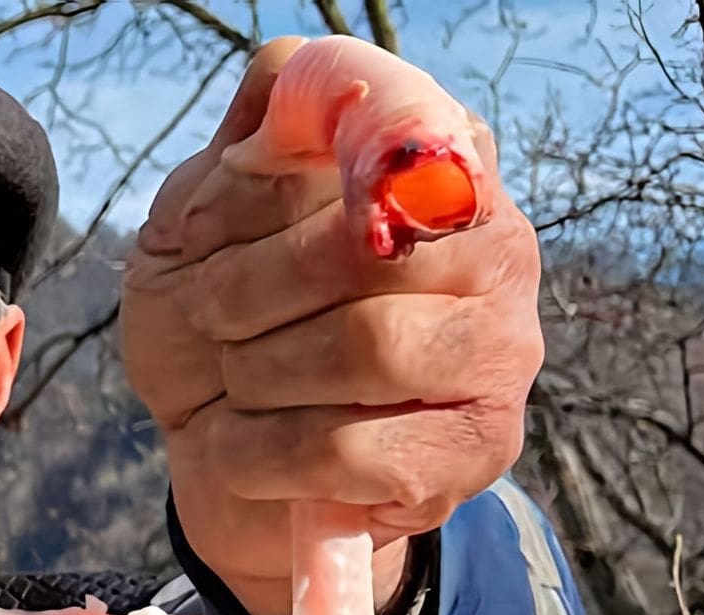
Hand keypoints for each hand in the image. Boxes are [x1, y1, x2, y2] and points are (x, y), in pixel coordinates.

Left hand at [120, 38, 540, 614]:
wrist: (217, 456)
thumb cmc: (222, 324)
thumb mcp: (203, 223)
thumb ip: (251, 141)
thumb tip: (288, 68)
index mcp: (442, 172)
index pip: (411, 126)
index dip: (335, 148)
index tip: (253, 171)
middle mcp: (497, 252)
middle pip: (361, 249)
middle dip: (242, 290)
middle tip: (205, 316)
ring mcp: (500, 356)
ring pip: (365, 348)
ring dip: (253, 372)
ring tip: (228, 384)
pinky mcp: (475, 453)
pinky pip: (347, 449)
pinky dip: (256, 450)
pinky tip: (237, 445)